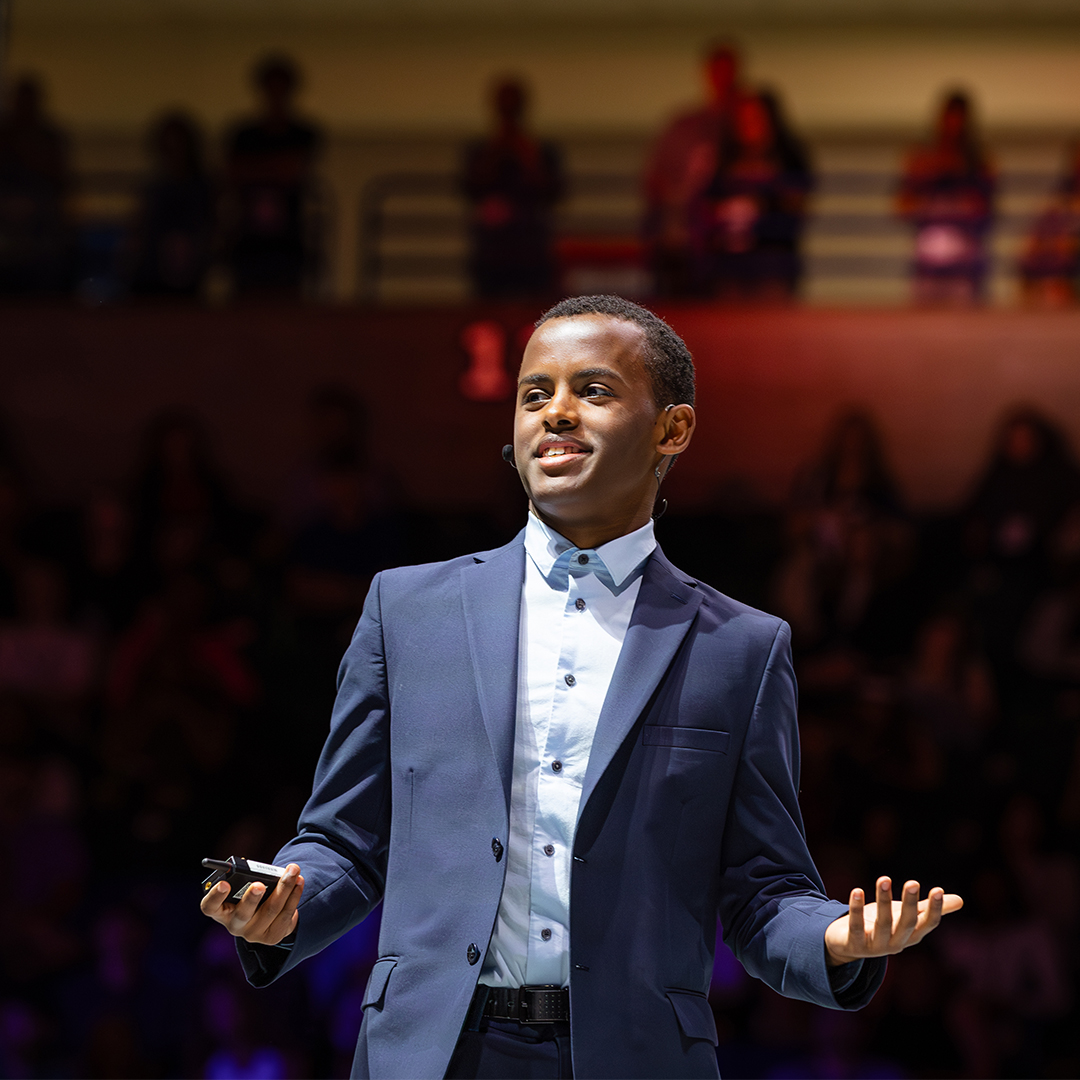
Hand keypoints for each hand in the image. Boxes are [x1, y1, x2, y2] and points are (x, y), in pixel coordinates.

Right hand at [200, 862, 303, 945]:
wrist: (268, 917)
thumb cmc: (252, 894)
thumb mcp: (244, 887)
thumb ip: (248, 880)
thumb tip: (264, 871)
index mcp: (220, 911)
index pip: (210, 907)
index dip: (215, 896)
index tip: (224, 884)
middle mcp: (234, 925)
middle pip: (243, 913)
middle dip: (252, 897)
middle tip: (260, 884)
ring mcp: (253, 934)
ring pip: (270, 910)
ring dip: (285, 888)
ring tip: (293, 871)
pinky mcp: (271, 937)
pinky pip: (285, 915)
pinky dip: (294, 896)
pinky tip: (299, 882)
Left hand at [824, 876, 962, 965]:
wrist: (850, 944)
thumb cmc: (883, 926)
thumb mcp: (907, 917)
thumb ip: (927, 908)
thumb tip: (961, 900)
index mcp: (911, 935)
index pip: (927, 924)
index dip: (934, 909)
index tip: (937, 890)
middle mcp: (897, 942)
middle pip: (906, 924)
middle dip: (910, 904)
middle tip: (913, 882)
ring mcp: (876, 946)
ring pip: (883, 924)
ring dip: (883, 901)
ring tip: (884, 879)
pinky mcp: (855, 943)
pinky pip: (856, 926)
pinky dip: (856, 909)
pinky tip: (856, 891)